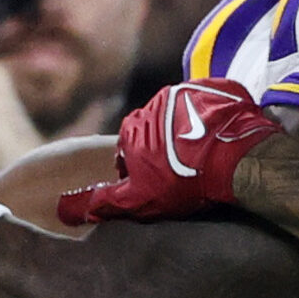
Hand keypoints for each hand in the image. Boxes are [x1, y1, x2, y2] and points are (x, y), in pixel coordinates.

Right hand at [56, 78, 282, 224]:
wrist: (236, 158)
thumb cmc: (184, 182)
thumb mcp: (137, 201)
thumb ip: (101, 202)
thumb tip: (62, 208)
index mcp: (132, 127)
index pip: (129, 151)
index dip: (142, 172)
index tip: (160, 185)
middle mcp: (155, 103)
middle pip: (157, 132)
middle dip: (167, 151)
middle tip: (186, 174)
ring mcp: (189, 93)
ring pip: (185, 118)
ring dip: (192, 135)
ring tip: (208, 159)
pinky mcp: (219, 89)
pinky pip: (213, 105)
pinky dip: (217, 121)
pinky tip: (224, 142)